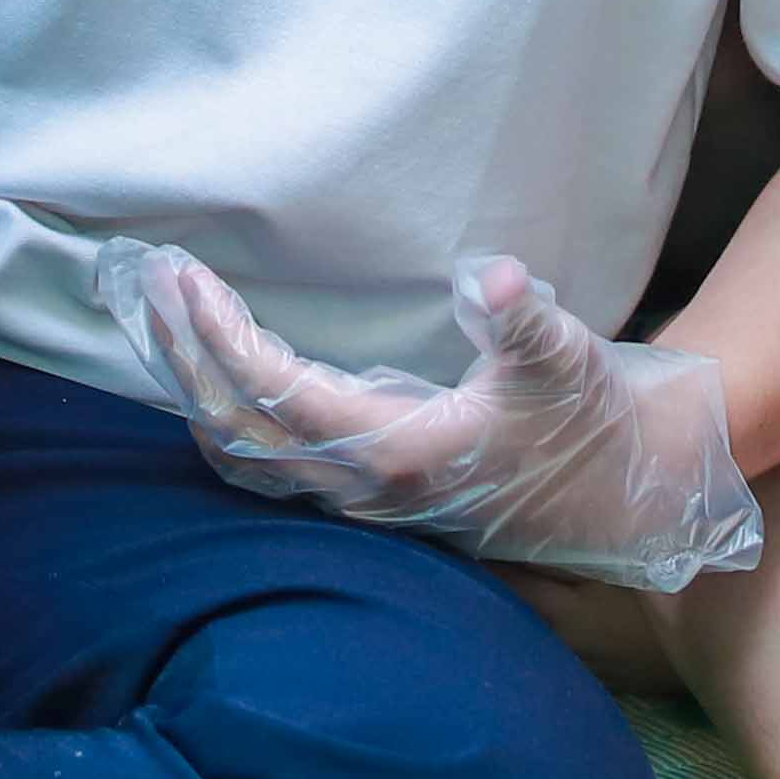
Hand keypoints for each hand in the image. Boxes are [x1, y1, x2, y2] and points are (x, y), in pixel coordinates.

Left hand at [97, 244, 763, 585]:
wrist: (628, 494)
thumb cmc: (593, 420)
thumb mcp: (566, 360)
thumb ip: (523, 321)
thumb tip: (495, 278)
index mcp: (401, 455)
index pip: (277, 396)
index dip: (221, 337)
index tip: (184, 275)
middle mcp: (367, 491)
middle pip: (236, 433)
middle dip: (184, 358)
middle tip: (152, 282)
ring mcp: (363, 503)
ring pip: (242, 461)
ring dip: (195, 390)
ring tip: (166, 320)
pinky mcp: (368, 498)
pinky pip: (267, 468)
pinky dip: (225, 417)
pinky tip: (214, 374)